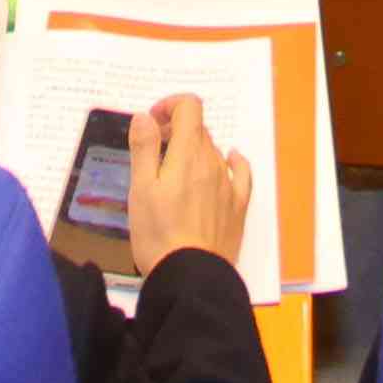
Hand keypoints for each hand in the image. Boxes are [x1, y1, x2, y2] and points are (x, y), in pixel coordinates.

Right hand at [122, 93, 252, 274]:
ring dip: (194, 150)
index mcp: (188, 154)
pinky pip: (241, 173)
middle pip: (199, 129)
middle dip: (176, 130)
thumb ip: (144, 148)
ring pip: (213, 152)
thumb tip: (145, 117)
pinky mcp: (237, 207)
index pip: (190, 107)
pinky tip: (231, 160)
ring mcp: (228, 185)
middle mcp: (213, 163)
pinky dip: (233, 161)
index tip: (153, 123)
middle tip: (155, 150)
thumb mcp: (140, 188)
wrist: (190, 276)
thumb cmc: (159, 234)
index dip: (170, 105)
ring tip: (174, 173)